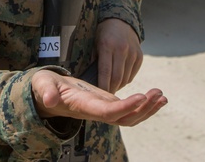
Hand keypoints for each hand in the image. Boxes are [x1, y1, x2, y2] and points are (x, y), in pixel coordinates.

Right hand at [31, 69, 166, 126]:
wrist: (47, 94)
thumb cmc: (45, 88)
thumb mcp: (42, 84)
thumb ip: (46, 91)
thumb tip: (50, 100)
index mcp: (84, 106)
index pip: (107, 112)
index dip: (125, 107)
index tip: (141, 98)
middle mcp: (96, 111)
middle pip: (124, 118)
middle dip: (143, 109)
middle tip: (158, 94)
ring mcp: (103, 109)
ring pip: (130, 117)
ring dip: (148, 108)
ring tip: (162, 96)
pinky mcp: (107, 103)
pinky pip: (129, 109)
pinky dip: (145, 105)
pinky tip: (157, 97)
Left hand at [96, 18, 142, 93]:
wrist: (120, 21)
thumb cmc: (102, 34)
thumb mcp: (94, 43)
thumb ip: (93, 60)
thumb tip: (91, 81)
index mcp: (107, 45)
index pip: (105, 72)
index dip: (103, 86)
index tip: (99, 96)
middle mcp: (122, 49)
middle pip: (117, 77)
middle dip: (110, 90)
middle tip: (104, 98)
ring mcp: (132, 52)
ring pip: (125, 78)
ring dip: (117, 87)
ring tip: (110, 89)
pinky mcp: (139, 56)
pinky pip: (131, 75)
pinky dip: (124, 81)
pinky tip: (118, 81)